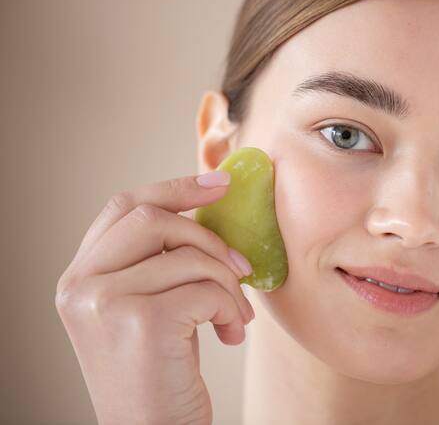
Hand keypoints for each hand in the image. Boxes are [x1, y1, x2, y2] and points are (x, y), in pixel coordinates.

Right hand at [55, 172, 254, 424]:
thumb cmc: (159, 373)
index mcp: (79, 277)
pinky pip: (207, 288)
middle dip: (210, 238)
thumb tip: (209, 207)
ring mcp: (104, 302)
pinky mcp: (141, 322)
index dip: (174, 187)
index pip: (123, 206)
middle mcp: (80, 285)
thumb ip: (157, 261)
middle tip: (243, 268)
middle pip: (153, 218)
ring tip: (236, 317)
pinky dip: (231, 309)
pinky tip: (230, 336)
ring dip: (228, 285)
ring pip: (189, 256)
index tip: (219, 183)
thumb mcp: (146, 307)